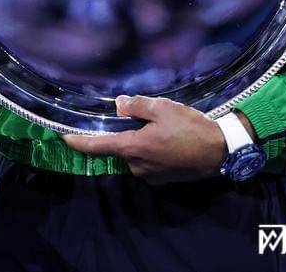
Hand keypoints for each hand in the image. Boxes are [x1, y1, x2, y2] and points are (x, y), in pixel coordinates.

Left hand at [61, 95, 236, 184]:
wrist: (221, 151)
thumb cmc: (190, 128)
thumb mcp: (163, 108)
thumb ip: (136, 106)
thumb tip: (118, 105)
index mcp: (133, 148)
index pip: (96, 146)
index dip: (78, 141)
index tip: (63, 136)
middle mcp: (137, 166)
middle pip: (118, 148)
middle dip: (122, 134)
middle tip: (138, 119)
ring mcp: (150, 175)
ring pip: (134, 155)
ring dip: (139, 142)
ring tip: (159, 127)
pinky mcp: (163, 180)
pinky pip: (148, 162)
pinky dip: (150, 151)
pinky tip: (167, 140)